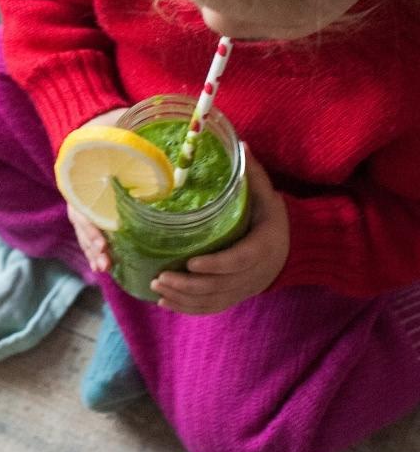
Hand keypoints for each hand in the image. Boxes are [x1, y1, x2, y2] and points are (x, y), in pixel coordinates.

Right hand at [66, 107, 127, 273]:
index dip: (89, 226)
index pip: (80, 206)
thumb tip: (155, 149)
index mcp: (78, 176)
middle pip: (82, 224)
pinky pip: (96, 228)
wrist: (92, 124)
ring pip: (87, 230)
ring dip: (95, 250)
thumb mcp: (114, 127)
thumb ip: (128, 138)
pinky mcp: (98, 206)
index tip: (102, 241)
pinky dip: (100, 246)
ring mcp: (86, 200)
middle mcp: (79, 191)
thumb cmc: (105, 127)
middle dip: (93, 246)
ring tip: (105, 268)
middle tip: (105, 263)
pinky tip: (109, 263)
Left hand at [150, 145, 288, 314]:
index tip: (191, 262)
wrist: (293, 249)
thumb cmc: (273, 218)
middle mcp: (254, 273)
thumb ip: (253, 174)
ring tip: (157, 287)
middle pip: (220, 286)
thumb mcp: (268, 195)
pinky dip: (188, 309)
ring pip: (213, 300)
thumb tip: (240, 143)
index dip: (216, 264)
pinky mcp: (235, 295)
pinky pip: (212, 307)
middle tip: (160, 276)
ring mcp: (244, 288)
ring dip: (183, 298)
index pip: (239, 260)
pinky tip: (165, 303)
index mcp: (263, 247)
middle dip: (188, 285)